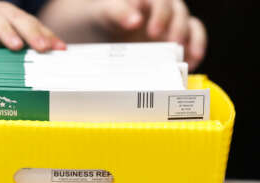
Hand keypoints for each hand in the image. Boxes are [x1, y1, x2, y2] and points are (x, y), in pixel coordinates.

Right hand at [0, 0, 65, 51]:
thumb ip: (6, 54)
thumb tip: (30, 77)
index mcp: (8, 18)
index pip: (31, 25)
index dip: (47, 35)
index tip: (62, 49)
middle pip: (18, 19)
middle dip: (33, 33)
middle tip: (45, 48)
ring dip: (7, 32)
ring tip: (18, 46)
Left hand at [89, 0, 206, 70]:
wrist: (99, 32)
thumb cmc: (102, 18)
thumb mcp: (104, 12)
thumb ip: (118, 12)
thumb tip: (135, 21)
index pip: (161, 2)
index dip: (161, 16)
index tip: (153, 33)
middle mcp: (163, 9)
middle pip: (179, 14)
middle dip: (178, 29)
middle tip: (173, 44)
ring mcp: (171, 24)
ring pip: (191, 26)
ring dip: (194, 40)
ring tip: (191, 57)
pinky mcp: (175, 40)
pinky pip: (192, 41)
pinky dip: (195, 51)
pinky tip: (192, 65)